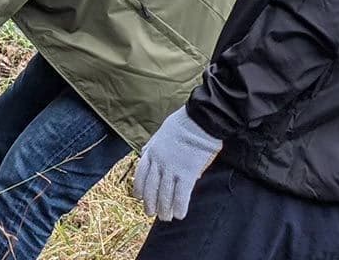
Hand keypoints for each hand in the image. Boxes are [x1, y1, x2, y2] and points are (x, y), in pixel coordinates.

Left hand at [133, 106, 222, 220]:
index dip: (139, 188)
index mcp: (151, 152)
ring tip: (166, 217)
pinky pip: (181, 195)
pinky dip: (180, 207)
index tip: (139, 197)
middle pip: (151, 188)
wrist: (199, 120)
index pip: (141, 174)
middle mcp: (159, 163)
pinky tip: (180, 215)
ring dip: (164, 209)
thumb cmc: (183, 123)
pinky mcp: (187, 174)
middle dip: (150, 203)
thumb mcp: (161, 132)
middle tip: (151, 213)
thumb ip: (153, 145)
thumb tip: (146, 152)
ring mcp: (172, 169)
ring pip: (164, 195)